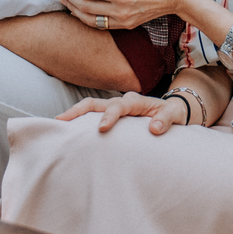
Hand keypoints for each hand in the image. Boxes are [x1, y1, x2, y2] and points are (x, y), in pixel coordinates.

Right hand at [57, 91, 187, 134]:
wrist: (173, 112)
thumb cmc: (173, 113)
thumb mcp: (175, 114)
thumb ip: (166, 119)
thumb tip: (154, 129)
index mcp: (135, 101)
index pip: (118, 106)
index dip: (109, 116)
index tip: (101, 129)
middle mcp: (121, 102)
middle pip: (94, 103)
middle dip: (77, 111)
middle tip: (61, 121)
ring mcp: (113, 108)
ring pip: (89, 108)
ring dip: (73, 115)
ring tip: (57, 125)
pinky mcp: (111, 116)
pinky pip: (92, 117)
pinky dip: (79, 122)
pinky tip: (68, 132)